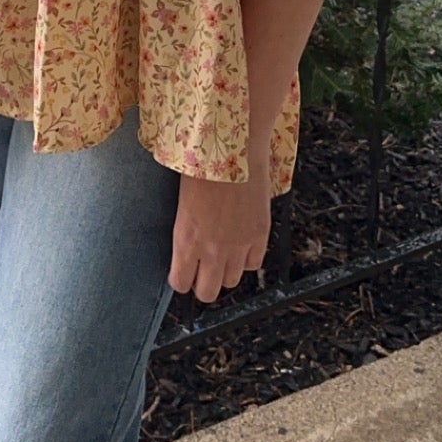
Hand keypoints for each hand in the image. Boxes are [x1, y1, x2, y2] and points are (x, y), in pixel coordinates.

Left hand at [169, 146, 271, 303]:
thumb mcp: (182, 201)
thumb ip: (186, 230)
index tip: (182, 272)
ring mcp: (238, 244)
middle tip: (202, 271)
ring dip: (225, 272)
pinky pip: (254, 264)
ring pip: (232, 282)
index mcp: (186, 239)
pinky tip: (242, 245)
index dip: (181, 279)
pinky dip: (248, 259)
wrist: (234, 148)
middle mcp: (212, 249)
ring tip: (223, 255)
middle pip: (207, 292)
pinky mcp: (260, 235)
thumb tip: (188, 245)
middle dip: (202, 284)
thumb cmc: (201, 166)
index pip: (180, 282)